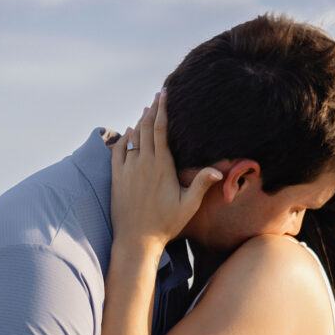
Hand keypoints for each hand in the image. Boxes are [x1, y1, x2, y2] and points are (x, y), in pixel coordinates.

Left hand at [111, 90, 221, 249]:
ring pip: (133, 137)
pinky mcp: (117, 178)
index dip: (162, 109)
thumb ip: (201, 185)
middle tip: (157, 96)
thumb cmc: (165, 224)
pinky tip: (129, 132)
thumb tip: (217, 171)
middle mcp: (143, 163)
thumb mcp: (188, 206)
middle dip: (152, 110)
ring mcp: (127, 169)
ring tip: (146, 111)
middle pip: (146, 128)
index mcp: (161, 166)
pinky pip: (118, 150)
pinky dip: (124, 138)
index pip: (160, 130)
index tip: (164, 94)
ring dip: (140, 122)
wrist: (136, 239)